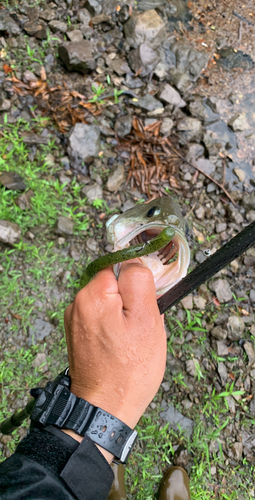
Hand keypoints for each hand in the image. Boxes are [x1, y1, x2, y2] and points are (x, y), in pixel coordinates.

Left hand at [64, 260, 165, 430]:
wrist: (105, 408)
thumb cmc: (130, 368)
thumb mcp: (146, 319)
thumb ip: (139, 281)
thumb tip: (134, 261)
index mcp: (93, 294)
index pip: (121, 265)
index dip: (139, 283)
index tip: (146, 304)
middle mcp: (78, 302)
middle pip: (114, 284)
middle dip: (132, 300)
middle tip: (142, 327)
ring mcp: (75, 319)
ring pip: (110, 302)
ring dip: (124, 315)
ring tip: (132, 341)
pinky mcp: (77, 334)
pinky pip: (101, 318)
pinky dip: (114, 327)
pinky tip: (121, 347)